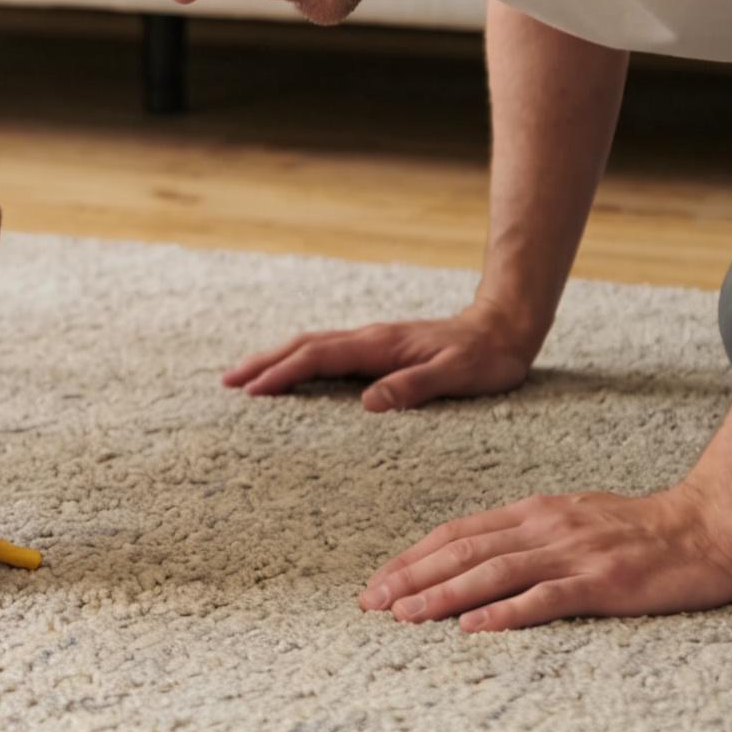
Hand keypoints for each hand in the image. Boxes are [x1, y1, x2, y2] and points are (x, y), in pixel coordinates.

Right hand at [220, 302, 537, 410]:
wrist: (505, 327)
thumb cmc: (485, 357)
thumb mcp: (457, 376)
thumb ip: (412, 387)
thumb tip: (367, 404)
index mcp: (379, 345)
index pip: (318, 357)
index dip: (282, 373)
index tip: (251, 391)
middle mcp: (368, 338)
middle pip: (302, 346)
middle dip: (263, 362)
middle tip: (226, 381)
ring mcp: (371, 341)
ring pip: (311, 346)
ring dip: (274, 359)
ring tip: (244, 377)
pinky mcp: (377, 348)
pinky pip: (326, 353)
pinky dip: (297, 360)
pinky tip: (290, 372)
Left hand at [359, 486, 731, 631]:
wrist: (706, 525)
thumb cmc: (638, 527)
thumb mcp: (569, 516)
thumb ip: (524, 532)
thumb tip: (473, 551)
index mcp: (532, 511)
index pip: (457, 533)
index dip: (413, 557)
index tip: (378, 581)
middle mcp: (544, 527)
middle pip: (463, 551)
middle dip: (411, 577)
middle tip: (371, 602)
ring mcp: (572, 553)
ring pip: (493, 572)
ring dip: (442, 595)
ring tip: (404, 615)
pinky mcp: (602, 581)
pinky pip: (546, 598)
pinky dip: (506, 612)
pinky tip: (473, 628)